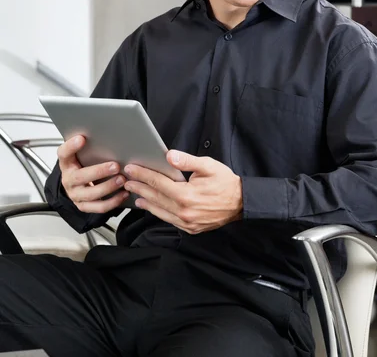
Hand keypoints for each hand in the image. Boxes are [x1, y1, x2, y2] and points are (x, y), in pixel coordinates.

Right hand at [57, 135, 128, 212]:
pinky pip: (99, 207)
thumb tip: (110, 134)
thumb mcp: (81, 155)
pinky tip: (123, 193)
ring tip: (122, 179)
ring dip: (109, 187)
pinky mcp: (84, 206)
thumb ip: (90, 147)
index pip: (64, 153)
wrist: (74, 185)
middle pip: (81, 177)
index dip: (71, 146)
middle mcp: (69, 180)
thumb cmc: (81, 166)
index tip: (81, 138)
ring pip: (91, 194)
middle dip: (100, 171)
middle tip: (115, 165)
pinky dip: (113, 201)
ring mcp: (76, 195)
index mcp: (67, 164)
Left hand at [124, 150, 242, 233]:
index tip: (131, 168)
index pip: (158, 183)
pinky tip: (150, 206)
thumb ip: (187, 161)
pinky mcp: (190, 228)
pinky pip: (168, 220)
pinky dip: (157, 212)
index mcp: (187, 195)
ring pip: (159, 211)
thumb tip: (170, 156)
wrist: (241, 203)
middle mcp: (184, 212)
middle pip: (155, 198)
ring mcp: (186, 222)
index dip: (142, 174)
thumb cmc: (225, 183)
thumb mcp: (208, 166)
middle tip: (126, 179)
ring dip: (145, 201)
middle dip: (139, 187)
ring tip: (134, 193)